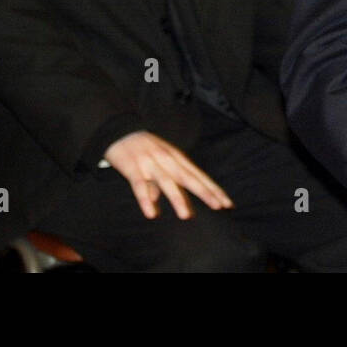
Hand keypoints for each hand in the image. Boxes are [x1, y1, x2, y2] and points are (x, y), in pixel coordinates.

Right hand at [103, 131, 232, 219]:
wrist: (119, 131)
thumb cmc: (143, 149)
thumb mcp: (159, 161)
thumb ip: (161, 181)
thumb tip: (157, 199)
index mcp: (177, 158)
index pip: (198, 175)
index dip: (213, 189)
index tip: (227, 202)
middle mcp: (167, 160)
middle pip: (189, 178)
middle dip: (204, 192)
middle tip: (218, 206)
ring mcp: (150, 163)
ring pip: (166, 182)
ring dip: (177, 198)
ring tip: (185, 215)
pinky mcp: (132, 168)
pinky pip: (139, 185)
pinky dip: (145, 199)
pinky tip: (151, 213)